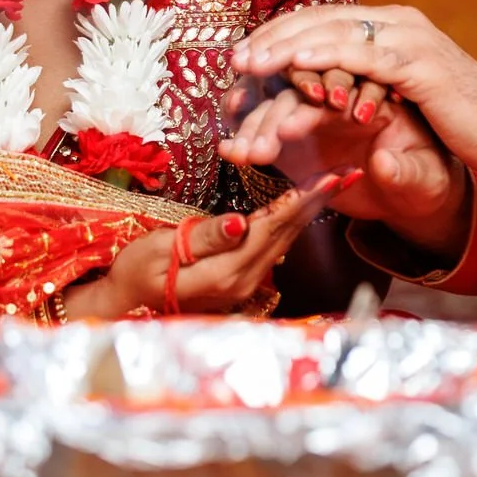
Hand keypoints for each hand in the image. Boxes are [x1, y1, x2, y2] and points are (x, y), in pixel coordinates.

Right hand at [62, 171, 358, 318]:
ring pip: (284, 238)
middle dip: (321, 200)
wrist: (123, 305)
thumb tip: (238, 222)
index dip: (303, 200)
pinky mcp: (240, 278)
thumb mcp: (160, 252)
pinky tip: (306, 205)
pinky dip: (292, 220)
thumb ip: (204, 238)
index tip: (332, 178)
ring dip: (311, 209)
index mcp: (226, 273)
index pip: (272, 228)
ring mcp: (244, 283)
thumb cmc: (135, 273)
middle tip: (352, 172)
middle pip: (288, 233)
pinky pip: (272, 244)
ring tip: (338, 182)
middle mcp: (244, 281)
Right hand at [222, 85, 470, 257]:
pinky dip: (248, 135)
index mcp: (380, 84)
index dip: (323, 91)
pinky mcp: (300, 131)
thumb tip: (383, 164)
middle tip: (263, 141)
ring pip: (278, 102)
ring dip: (258, 125)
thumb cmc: (427, 179)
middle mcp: (344, 88)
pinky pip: (267, 125)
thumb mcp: (425, 178)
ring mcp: (318, 108)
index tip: (300, 119)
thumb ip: (406, 172)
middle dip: (279, 112)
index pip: (347, 72)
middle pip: (302, 82)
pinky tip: (231, 151)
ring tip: (242, 154)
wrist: (413, 193)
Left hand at [226, 6, 476, 182]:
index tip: (246, 55)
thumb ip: (372, 86)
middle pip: (322, 20)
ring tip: (250, 63)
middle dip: (274, 38)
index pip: (326, 21)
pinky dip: (322, 56)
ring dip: (286, 47)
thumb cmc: (464, 125)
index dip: (282, 35)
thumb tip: (335, 90)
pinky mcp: (418, 63)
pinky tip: (291, 65)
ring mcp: (409, 39)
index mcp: (393, 28)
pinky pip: (360, 56)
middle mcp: (398, 23)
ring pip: (334, 33)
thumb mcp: (407, 100)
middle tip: (235, 58)